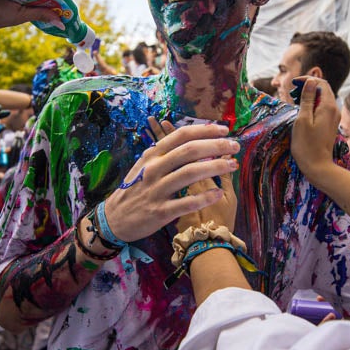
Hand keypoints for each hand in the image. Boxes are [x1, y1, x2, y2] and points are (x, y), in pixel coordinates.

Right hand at [101, 121, 239, 243]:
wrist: (114, 219)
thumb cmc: (135, 189)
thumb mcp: (145, 166)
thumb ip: (166, 154)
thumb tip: (194, 139)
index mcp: (152, 155)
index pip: (181, 135)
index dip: (205, 130)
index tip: (224, 130)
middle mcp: (154, 169)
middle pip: (190, 151)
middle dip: (216, 146)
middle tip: (235, 146)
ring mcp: (157, 190)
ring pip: (190, 173)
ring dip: (215, 167)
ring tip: (232, 165)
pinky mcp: (160, 212)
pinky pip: (186, 202)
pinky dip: (204, 197)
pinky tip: (218, 193)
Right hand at [291, 77, 341, 180]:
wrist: (317, 166)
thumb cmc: (306, 145)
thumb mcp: (302, 119)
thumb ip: (307, 99)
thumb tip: (310, 81)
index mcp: (328, 106)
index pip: (321, 83)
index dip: (307, 80)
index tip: (293, 84)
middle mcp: (334, 109)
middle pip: (323, 89)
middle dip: (308, 87)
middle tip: (292, 93)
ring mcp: (334, 117)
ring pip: (323, 98)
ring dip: (310, 96)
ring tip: (295, 101)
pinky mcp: (331, 124)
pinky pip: (323, 108)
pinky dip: (313, 105)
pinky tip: (303, 111)